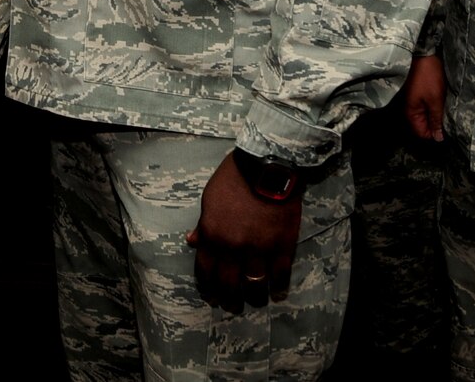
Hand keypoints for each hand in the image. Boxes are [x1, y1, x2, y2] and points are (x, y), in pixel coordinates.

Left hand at [186, 151, 302, 313]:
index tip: (211, 297)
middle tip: (231, 306)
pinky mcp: (282, 246)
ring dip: (253, 298)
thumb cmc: (234, 178)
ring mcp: (259, 249)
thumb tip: (192, 242)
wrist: (267, 166)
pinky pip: (280, 274)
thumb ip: (203, 225)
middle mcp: (233, 247)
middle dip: (228, 299)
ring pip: (254, 285)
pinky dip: (279, 287)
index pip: (205, 270)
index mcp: (212, 235)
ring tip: (255, 302)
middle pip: (228, 284)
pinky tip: (278, 293)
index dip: (207, 287)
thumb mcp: (210, 199)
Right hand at [404, 54, 445, 141]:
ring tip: (447, 110)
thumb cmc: (428, 77)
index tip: (448, 130)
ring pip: (426, 116)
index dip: (435, 135)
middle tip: (450, 119)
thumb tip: (438, 139)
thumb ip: (436, 120)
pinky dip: (435, 107)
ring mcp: (413, 102)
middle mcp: (410, 110)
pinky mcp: (418, 95)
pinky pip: (426, 108)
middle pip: (424, 126)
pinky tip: (443, 103)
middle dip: (437, 125)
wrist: (422, 54)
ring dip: (437, 115)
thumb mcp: (435, 100)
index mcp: (411, 113)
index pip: (422, 134)